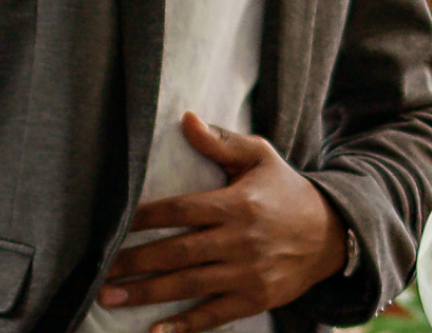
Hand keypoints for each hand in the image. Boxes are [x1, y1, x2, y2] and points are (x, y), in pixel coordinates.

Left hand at [97, 113, 346, 332]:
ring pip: (189, 285)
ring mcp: (248, 274)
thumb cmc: (286, 191)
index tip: (115, 224)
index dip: (144, 218)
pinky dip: (185, 326)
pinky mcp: (256, 299)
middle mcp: (240, 241)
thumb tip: (186, 119)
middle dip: (134, 263)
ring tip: (109, 298)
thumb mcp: (260, 157)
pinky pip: (215, 315)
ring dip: (147, 294)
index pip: (180, 210)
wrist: (332, 234)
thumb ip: (221, 142)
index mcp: (236, 204)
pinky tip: (156, 331)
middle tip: (99, 271)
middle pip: (177, 252)